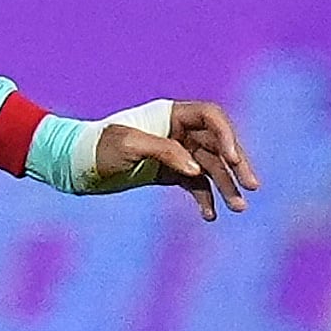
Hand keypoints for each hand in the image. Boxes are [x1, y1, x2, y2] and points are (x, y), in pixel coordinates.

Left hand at [93, 99, 258, 221]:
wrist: (78, 166)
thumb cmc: (99, 148)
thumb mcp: (129, 146)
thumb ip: (164, 153)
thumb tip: (196, 170)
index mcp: (170, 115)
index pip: (210, 117)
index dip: (226, 135)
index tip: (232, 158)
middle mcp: (178, 131)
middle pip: (218, 144)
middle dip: (237, 165)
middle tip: (252, 186)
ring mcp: (176, 152)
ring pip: (210, 168)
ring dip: (226, 187)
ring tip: (238, 208)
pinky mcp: (170, 173)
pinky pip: (196, 184)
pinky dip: (204, 198)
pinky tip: (209, 215)